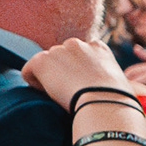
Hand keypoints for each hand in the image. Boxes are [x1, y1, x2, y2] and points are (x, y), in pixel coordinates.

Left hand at [21, 36, 135, 108]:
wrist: (103, 101)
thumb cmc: (116, 99)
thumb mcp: (118, 80)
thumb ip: (105, 75)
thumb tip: (102, 86)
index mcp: (97, 46)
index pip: (79, 54)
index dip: (78, 70)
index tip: (82, 85)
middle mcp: (76, 43)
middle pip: (60, 58)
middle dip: (62, 72)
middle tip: (70, 91)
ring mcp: (57, 51)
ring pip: (45, 65)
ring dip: (49, 78)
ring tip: (61, 94)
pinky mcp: (41, 61)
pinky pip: (28, 72)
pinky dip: (34, 83)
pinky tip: (48, 94)